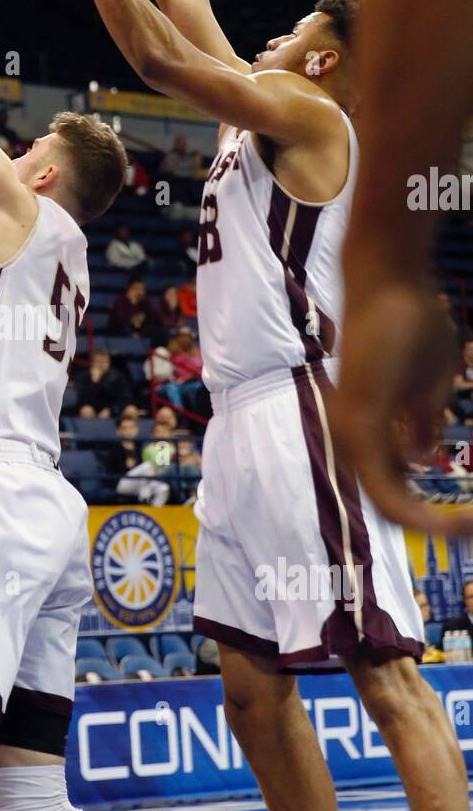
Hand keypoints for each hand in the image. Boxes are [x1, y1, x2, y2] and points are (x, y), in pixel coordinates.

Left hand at [329, 280, 472, 535]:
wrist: (388, 282)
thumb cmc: (409, 325)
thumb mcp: (426, 386)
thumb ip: (422, 422)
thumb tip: (425, 455)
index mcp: (365, 432)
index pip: (392, 490)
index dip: (429, 513)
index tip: (469, 519)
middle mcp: (350, 440)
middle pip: (391, 506)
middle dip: (435, 525)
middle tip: (472, 528)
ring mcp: (350, 436)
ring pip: (389, 508)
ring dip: (432, 523)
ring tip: (468, 525)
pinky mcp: (360, 428)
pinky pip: (387, 494)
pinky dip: (421, 513)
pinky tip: (453, 519)